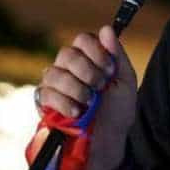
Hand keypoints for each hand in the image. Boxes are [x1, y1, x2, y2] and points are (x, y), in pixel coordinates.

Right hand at [36, 25, 136, 169]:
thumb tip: (106, 28)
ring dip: (77, 88)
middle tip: (100, 87)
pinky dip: (65, 103)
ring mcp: (54, 84)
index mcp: (90, 58)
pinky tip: (77, 112)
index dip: (96, 52)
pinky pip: (45, 93)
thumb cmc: (118, 111)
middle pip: (66, 53)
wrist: (108, 141)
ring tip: (89, 102)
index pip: (83, 39)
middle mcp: (69, 67)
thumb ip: (116, 54)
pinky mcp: (44, 102)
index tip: (109, 70)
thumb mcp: (125, 81)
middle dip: (87, 71)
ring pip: (54, 73)